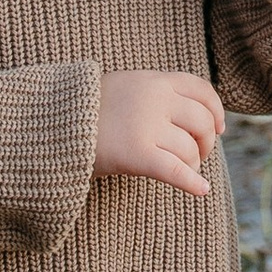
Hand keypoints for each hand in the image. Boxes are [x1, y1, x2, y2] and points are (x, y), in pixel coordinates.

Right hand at [94, 69, 224, 197]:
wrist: (51, 122)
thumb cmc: (86, 111)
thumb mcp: (125, 87)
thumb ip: (155, 94)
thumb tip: (193, 114)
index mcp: (153, 80)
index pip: (201, 90)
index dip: (216, 111)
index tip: (220, 128)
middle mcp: (155, 99)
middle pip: (202, 122)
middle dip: (206, 143)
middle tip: (197, 156)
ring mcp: (146, 126)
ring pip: (189, 150)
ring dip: (192, 165)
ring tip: (183, 171)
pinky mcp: (136, 154)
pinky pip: (176, 171)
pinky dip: (192, 182)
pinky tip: (201, 190)